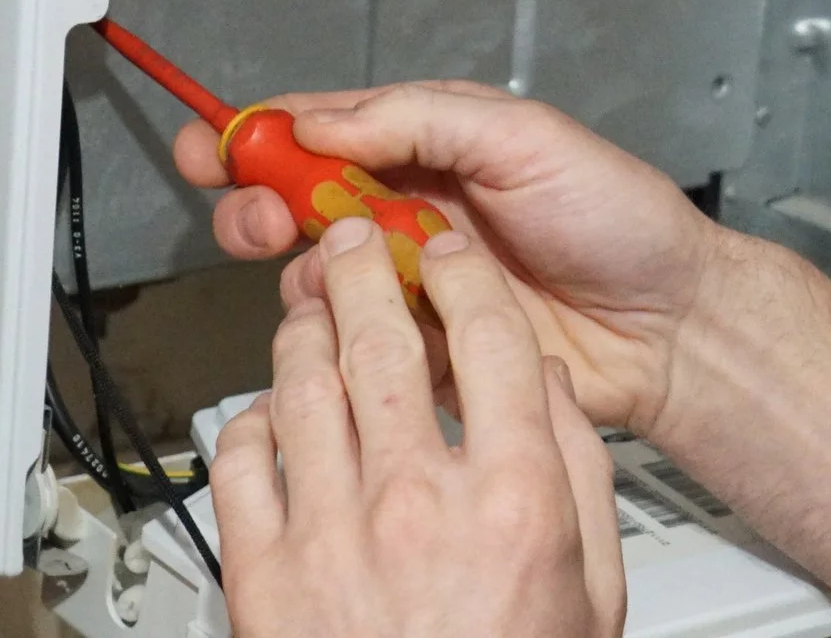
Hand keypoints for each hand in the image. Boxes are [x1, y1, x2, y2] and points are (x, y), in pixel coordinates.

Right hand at [175, 83, 726, 432]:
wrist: (667, 323)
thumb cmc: (617, 218)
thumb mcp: (523, 139)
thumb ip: (419, 120)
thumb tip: (324, 118)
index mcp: (432, 144)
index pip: (323, 129)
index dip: (258, 135)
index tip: (210, 144)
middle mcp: (413, 210)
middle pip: (298, 204)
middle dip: (259, 207)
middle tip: (255, 220)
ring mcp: (415, 281)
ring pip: (317, 278)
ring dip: (306, 276)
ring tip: (334, 280)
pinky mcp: (424, 347)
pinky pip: (357, 344)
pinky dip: (344, 339)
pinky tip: (368, 333)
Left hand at [212, 215, 626, 637]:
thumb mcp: (592, 587)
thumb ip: (575, 474)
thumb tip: (544, 388)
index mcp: (511, 499)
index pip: (489, 339)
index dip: (464, 272)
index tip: (449, 252)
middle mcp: (417, 504)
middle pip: (381, 341)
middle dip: (362, 270)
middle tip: (354, 242)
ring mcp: (330, 535)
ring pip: (301, 386)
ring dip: (302, 331)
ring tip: (308, 309)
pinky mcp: (261, 575)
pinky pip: (238, 461)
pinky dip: (249, 421)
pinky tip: (268, 414)